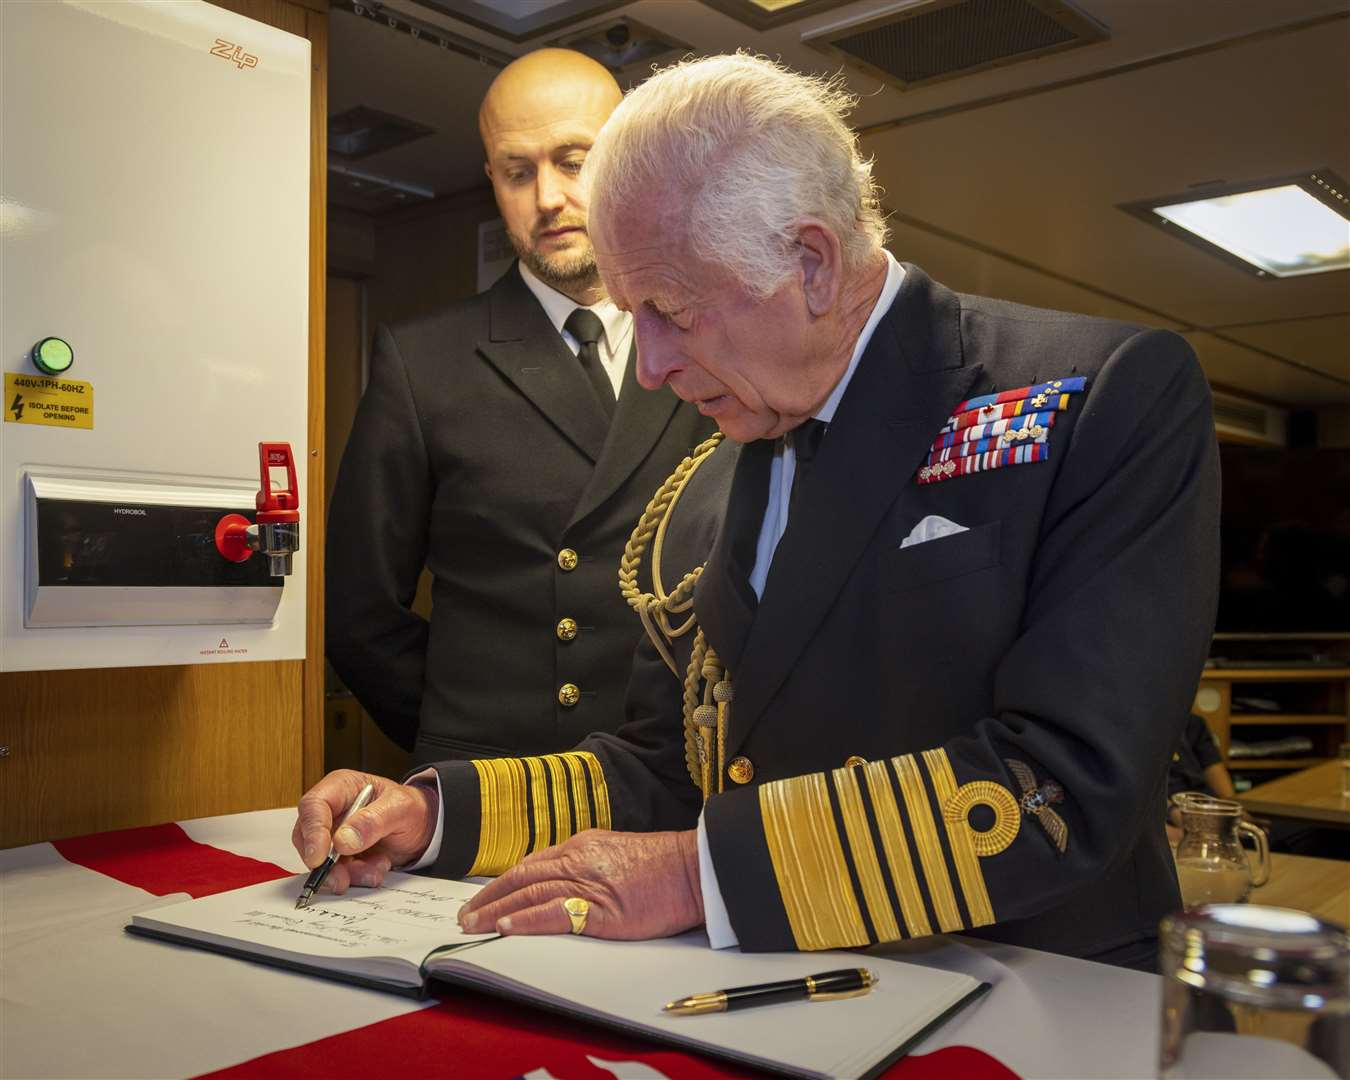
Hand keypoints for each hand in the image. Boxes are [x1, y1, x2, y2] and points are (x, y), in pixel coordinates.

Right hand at [291, 769, 437, 894]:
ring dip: (346, 873)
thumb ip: (374, 820)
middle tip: (342, 879)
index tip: (319, 858)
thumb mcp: (401, 808)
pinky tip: (377, 869)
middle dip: (326, 862)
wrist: (424, 828)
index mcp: (341, 787)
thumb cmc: (411, 809)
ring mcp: (334, 834)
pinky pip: (337, 872)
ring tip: (375, 871)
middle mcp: (332, 810)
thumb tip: (342, 841)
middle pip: (308, 837)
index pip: (313, 806)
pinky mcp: (341, 855)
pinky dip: (355, 877)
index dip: (312, 832)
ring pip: (321, 860)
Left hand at [457, 829, 703, 939]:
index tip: (483, 898)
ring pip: (529, 894)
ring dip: (496, 911)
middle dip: (488, 897)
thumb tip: (557, 882)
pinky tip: (506, 928)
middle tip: (464, 915)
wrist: (692, 871)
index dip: (502, 883)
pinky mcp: (600, 911)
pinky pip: (553, 913)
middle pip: (520, 878)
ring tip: (473, 925)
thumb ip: (584, 864)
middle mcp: (577, 860)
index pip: (530, 864)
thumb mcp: (614, 854)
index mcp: (580, 846)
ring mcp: (587, 884)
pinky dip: (526, 920)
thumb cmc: (660, 867)